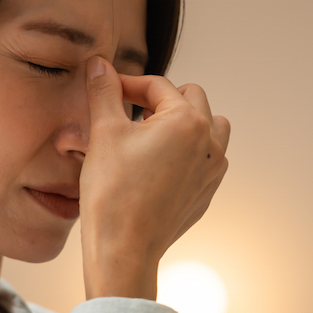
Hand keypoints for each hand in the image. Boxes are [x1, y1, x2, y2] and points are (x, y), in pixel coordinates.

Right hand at [79, 56, 230, 299]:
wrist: (124, 248)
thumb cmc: (113, 192)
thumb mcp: (104, 133)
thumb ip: (104, 91)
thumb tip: (99, 64)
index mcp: (188, 121)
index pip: (158, 85)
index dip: (128, 84)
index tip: (108, 90)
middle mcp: (210, 141)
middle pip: (191, 98)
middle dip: (160, 100)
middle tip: (129, 112)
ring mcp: (213, 169)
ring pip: (211, 126)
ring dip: (186, 121)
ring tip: (152, 134)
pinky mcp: (208, 191)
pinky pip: (207, 157)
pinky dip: (189, 150)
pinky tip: (158, 163)